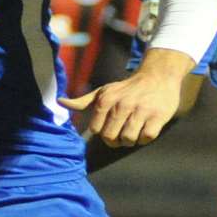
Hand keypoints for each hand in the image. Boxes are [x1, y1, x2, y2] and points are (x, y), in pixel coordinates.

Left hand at [61, 67, 181, 147]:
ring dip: (131, 139)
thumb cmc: (126, 88)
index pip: (96, 131)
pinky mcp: (157, 116)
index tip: (112, 124)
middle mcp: (122, 104)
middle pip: (111, 138)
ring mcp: (140, 110)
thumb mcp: (104, 91)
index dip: (104, 132)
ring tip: (135, 128)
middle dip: (116, 139)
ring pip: (128, 140)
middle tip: (124, 130)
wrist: (158, 76)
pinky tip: (147, 127)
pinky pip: (146, 138)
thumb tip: (59, 101)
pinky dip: (146, 138)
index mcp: (106, 100)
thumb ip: (82, 101)